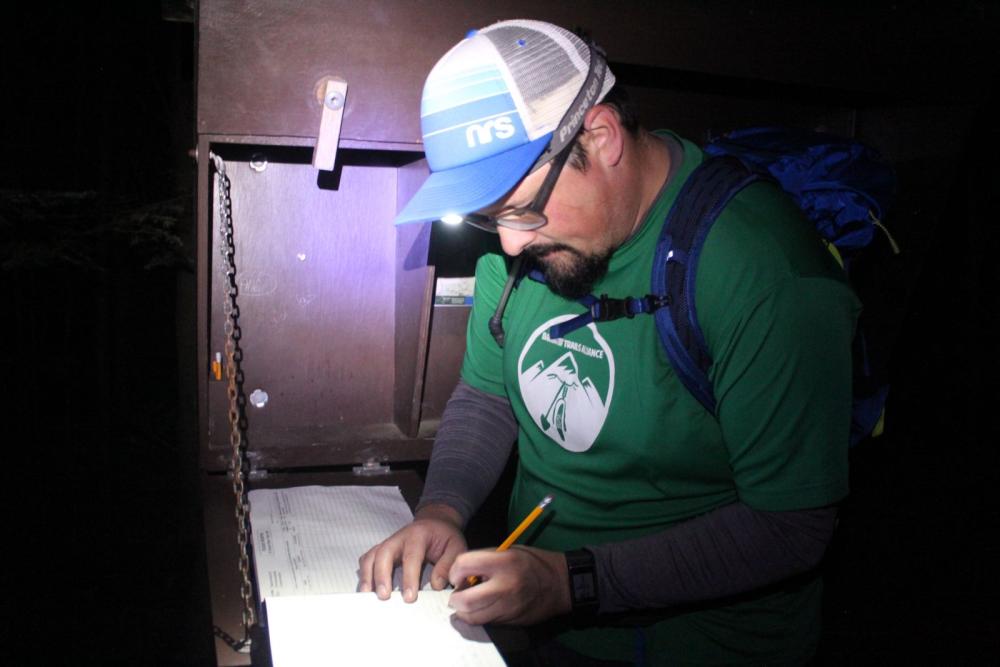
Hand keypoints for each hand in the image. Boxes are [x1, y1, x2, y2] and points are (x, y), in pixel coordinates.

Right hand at [358, 503, 466, 601]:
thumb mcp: (456, 545)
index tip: (409, 598)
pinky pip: (367, 559)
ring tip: (367, 595)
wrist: (435, 523)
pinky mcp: (382, 550)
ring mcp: (388, 543)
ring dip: (367, 575)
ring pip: (371, 555)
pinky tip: (366, 589)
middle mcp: (399, 537)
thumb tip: (436, 585)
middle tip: (384, 596)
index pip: (411, 556)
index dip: (409, 578)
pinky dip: (364, 573)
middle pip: (384, 553)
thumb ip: (448, 564)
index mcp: (418, 535)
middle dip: (381, 575)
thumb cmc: (445, 537)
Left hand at [447, 546, 570, 624]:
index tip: (458, 574)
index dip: (455, 570)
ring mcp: (507, 607)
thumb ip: (485, 559)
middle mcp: (504, 586)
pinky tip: (482, 607)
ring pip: (472, 617)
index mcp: (504, 562)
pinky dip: (477, 616)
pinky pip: (485, 622)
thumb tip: (462, 571)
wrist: (560, 584)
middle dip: (455, 598)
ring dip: (464, 611)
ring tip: (469, 601)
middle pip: (465, 601)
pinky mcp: (509, 620)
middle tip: (458, 593)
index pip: (464, 565)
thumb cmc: (533, 562)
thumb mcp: (509, 551)